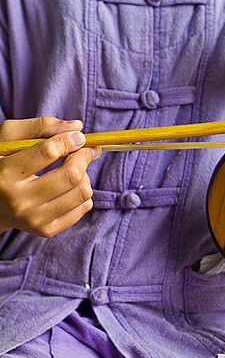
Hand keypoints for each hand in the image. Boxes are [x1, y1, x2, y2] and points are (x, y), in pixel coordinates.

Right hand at [0, 116, 100, 236]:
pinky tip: (69, 186)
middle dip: (84, 157)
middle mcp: (19, 200)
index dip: (70, 140)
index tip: (78, 137)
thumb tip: (78, 128)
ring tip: (72, 168)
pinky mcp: (46, 230)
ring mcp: (34, 219)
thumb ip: (41, 126)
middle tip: (84, 149)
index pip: (48, 152)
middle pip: (71, 175)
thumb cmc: (2, 162)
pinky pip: (84, 207)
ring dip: (84, 175)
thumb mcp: (9, 139)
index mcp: (5, 173)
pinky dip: (83, 192)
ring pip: (82, 192)